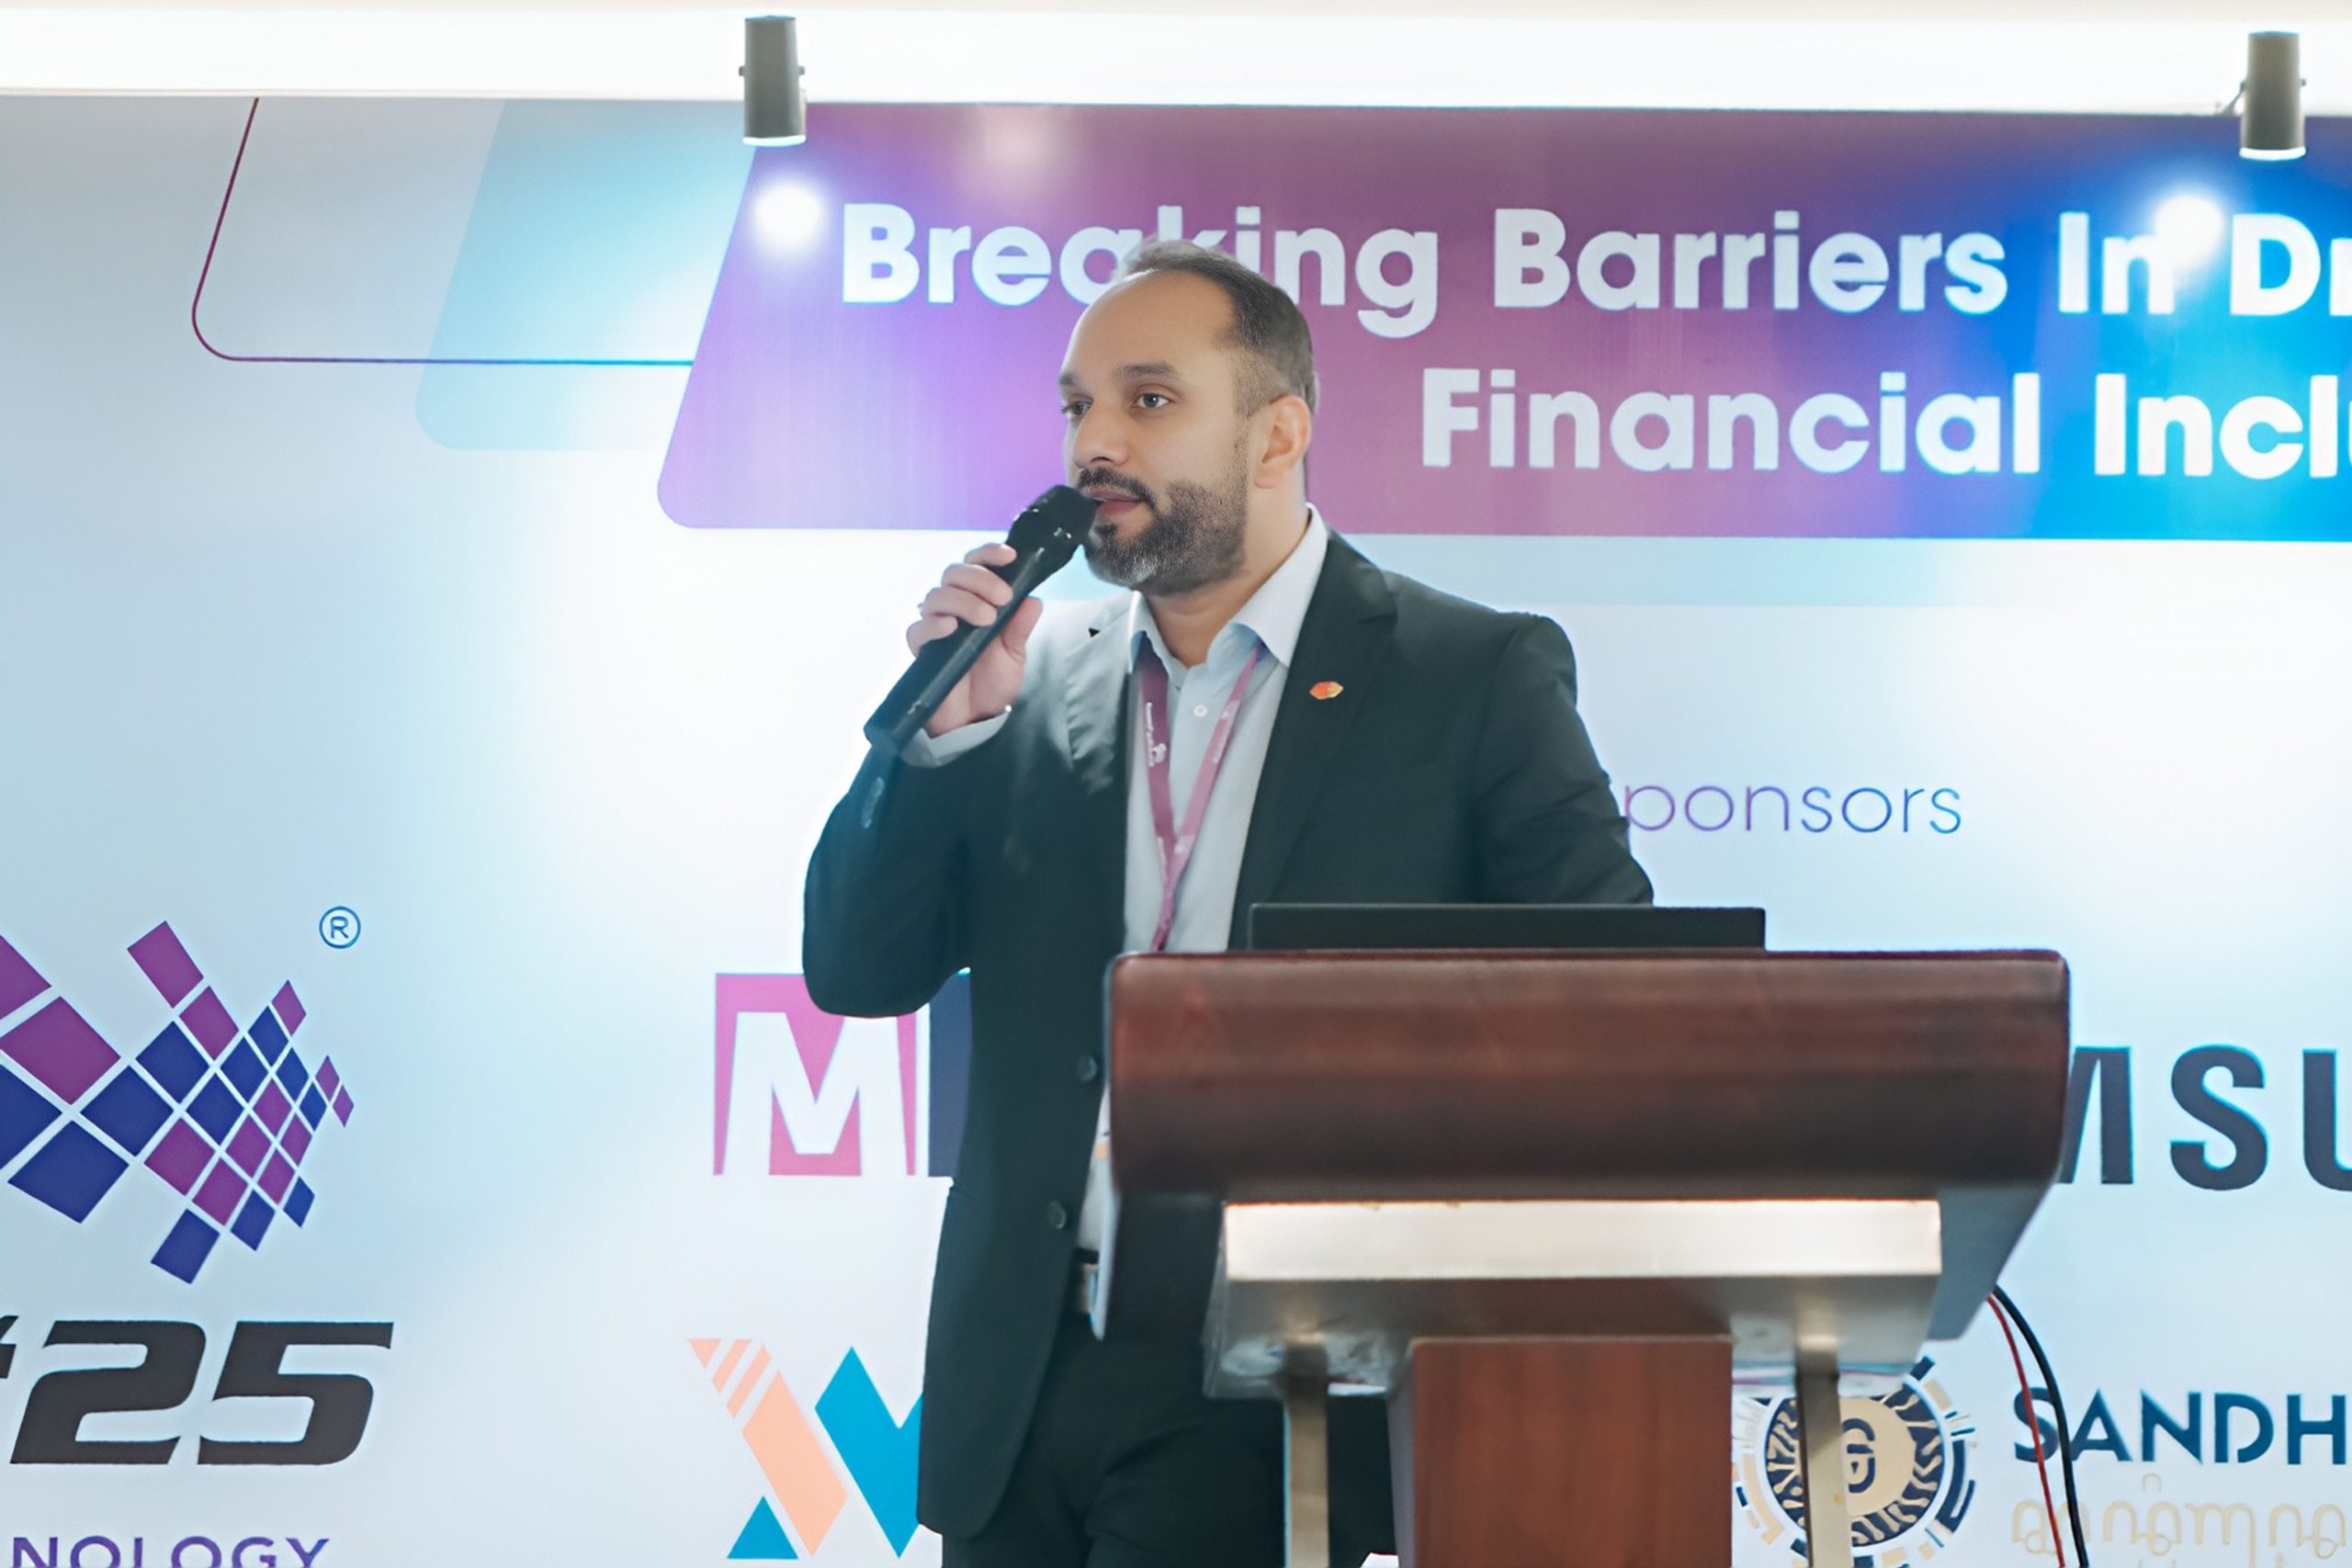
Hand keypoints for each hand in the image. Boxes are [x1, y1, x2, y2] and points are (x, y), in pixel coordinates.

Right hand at [909, 542, 1046, 737]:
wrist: (976, 718)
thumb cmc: (993, 681)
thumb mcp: (1015, 653)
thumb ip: (1020, 626)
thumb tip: (1033, 599)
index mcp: (976, 599)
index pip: (975, 563)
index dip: (988, 554)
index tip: (1008, 557)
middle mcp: (953, 606)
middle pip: (954, 573)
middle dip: (980, 579)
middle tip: (1002, 599)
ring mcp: (935, 625)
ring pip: (937, 595)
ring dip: (964, 600)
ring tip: (986, 620)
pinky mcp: (920, 648)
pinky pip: (918, 628)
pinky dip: (934, 623)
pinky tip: (951, 628)